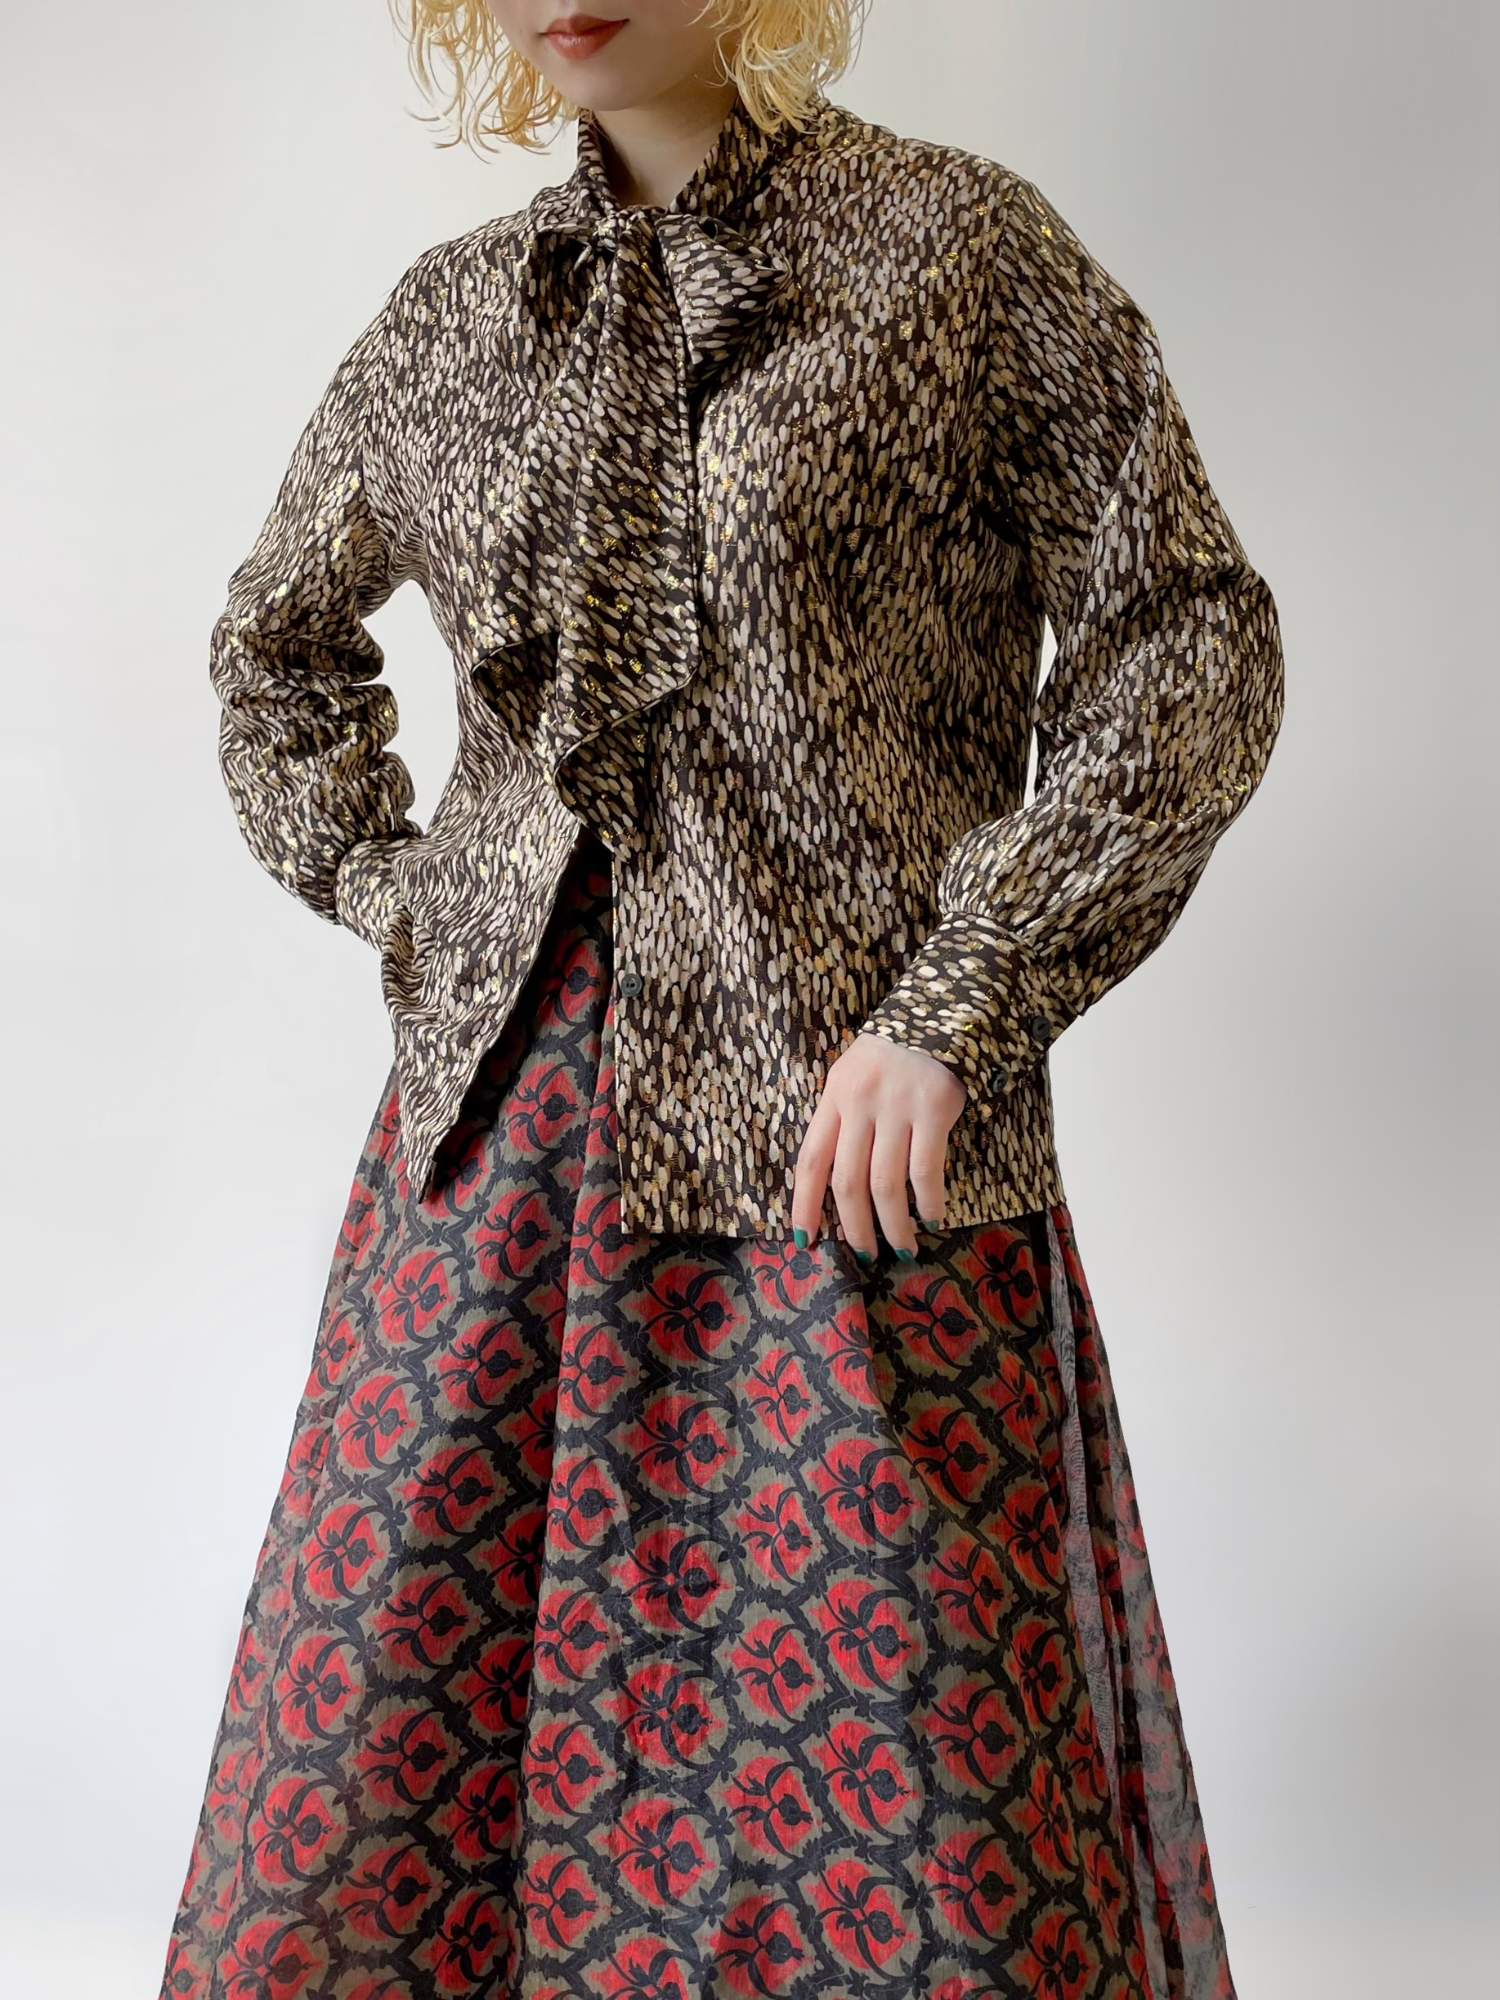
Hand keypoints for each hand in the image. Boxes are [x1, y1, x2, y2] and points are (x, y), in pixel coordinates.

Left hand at [791, 1032, 967, 1259]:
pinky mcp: (934, 1109)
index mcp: (834, 1095)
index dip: (805, 1204)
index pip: (811, 1159)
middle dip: (854, 1227)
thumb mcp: (854, 1075)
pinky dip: (928, 1202)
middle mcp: (860, 1102)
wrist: (940, 1011)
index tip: (805, 1239)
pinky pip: (925, 1170)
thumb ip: (842, 1119)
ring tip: (901, 1246)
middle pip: (847, 1181)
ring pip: (885, 1184)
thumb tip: (835, 1183)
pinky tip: (932, 1217)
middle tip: (864, 1254)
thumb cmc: (894, 1051)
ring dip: (892, 1225)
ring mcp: (896, 1106)